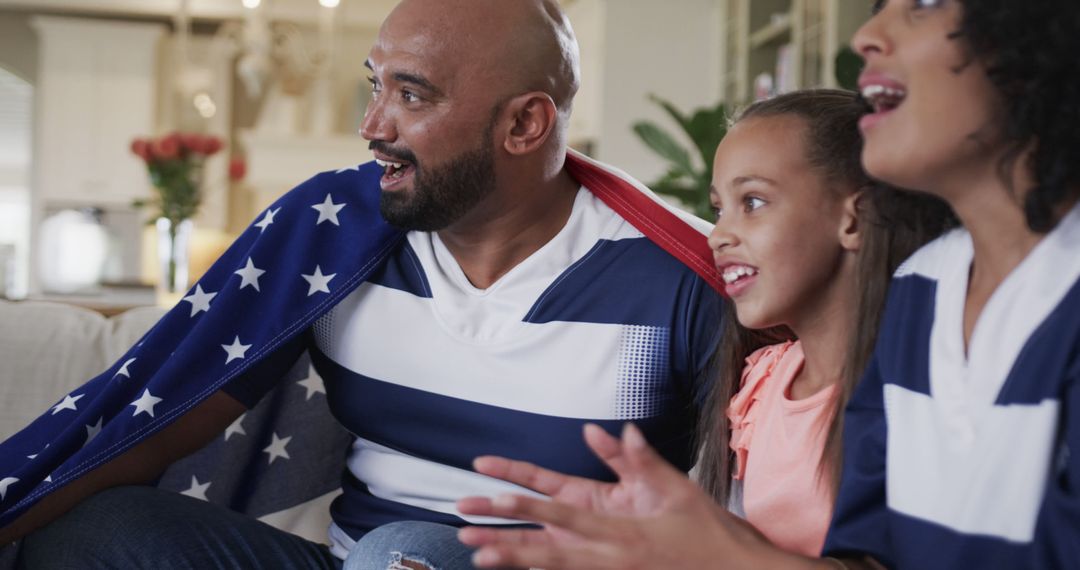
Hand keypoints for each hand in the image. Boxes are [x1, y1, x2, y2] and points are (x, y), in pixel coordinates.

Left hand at [457, 423, 796, 568]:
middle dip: (504, 539)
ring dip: (513, 561)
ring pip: (552, 568)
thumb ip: (639, 459)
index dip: (528, 504)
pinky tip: (514, 566)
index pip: (565, 513)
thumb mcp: (676, 489)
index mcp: (621, 529)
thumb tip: (612, 428)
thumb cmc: (706, 531)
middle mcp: (608, 555)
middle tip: (465, 533)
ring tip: (477, 556)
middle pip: (546, 548)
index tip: (496, 496)